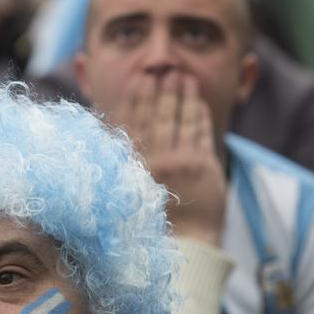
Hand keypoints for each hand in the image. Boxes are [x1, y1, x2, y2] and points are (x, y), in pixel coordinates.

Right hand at [109, 72, 226, 245]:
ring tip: (184, 78)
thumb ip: (124, 163)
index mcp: (134, 168)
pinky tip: (199, 102)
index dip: (136, 100)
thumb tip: (110, 137)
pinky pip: (201, 133)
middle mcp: (155, 163)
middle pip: (157, 118)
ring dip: (183, 97)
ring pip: (180, 121)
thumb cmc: (155, 219)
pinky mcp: (203, 166)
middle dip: (161, 92)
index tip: (139, 80)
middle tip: (163, 72)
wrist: (185, 241)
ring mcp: (180, 163)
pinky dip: (200, 115)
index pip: (132, 126)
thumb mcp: (129, 191)